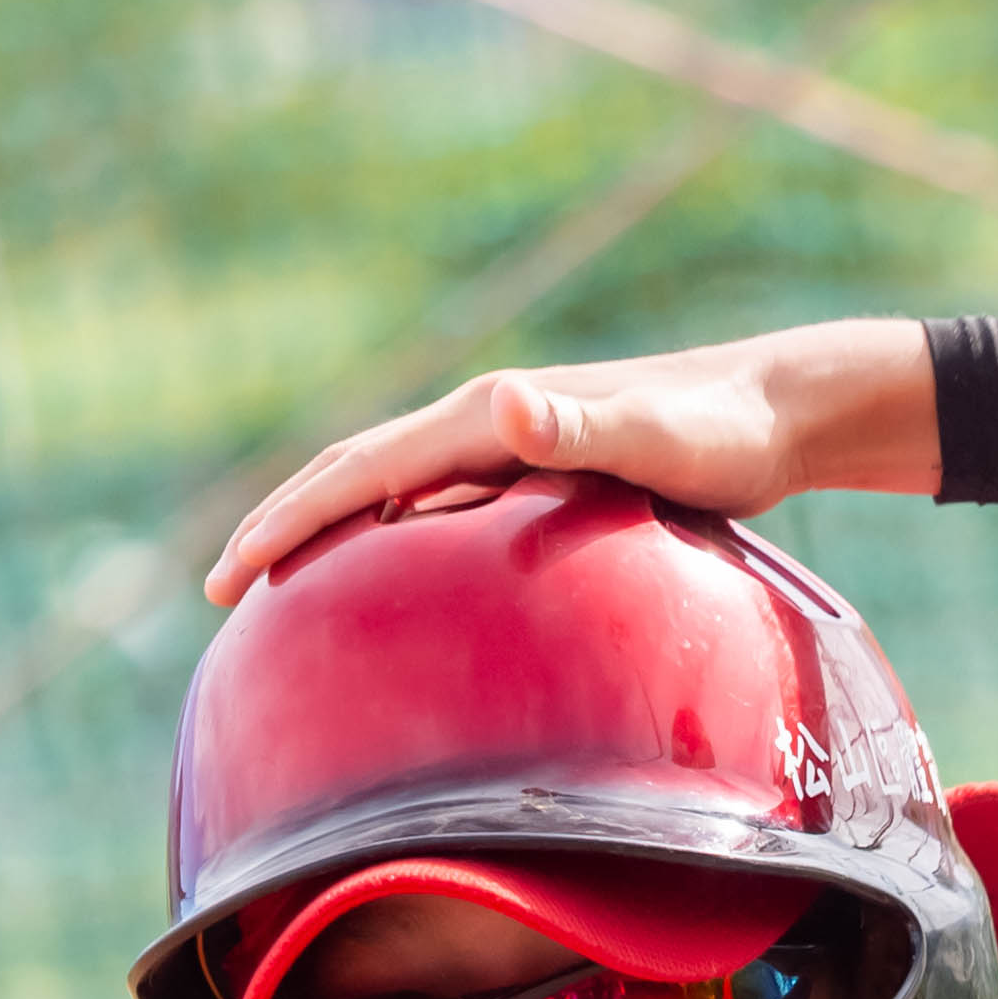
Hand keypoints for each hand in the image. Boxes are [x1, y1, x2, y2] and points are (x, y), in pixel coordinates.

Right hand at [201, 322, 937, 603]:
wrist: (778, 411)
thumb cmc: (723, 434)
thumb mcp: (654, 434)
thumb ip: (580, 424)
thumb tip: (506, 407)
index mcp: (488, 418)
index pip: (362, 472)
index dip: (290, 519)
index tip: (231, 572)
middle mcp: (487, 424)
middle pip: (356, 476)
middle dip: (283, 527)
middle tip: (219, 591)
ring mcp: (508, 448)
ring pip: (390, 493)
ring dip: (327, 533)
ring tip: (277, 591)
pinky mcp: (536, 475)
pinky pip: (439, 513)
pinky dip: (391, 542)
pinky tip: (391, 591)